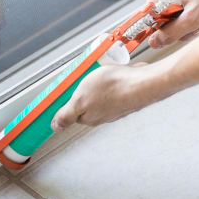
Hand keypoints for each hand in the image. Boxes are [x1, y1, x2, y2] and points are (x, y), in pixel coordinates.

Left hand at [51, 62, 170, 130]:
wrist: (142, 83)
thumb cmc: (113, 89)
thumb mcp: (80, 100)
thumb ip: (66, 114)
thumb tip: (55, 126)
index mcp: (89, 117)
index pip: (72, 110)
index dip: (68, 97)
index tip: (67, 86)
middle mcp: (102, 114)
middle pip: (86, 100)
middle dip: (83, 87)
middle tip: (84, 75)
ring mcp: (115, 105)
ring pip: (99, 92)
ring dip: (97, 81)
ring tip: (99, 71)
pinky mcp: (125, 94)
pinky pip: (112, 86)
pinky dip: (111, 79)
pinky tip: (113, 72)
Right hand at [144, 0, 198, 48]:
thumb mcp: (192, 18)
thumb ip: (171, 33)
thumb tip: (153, 43)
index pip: (150, 24)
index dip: (167, 32)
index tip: (185, 30)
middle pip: (161, 21)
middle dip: (179, 27)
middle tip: (197, 24)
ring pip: (170, 16)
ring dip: (186, 22)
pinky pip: (176, 8)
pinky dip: (188, 13)